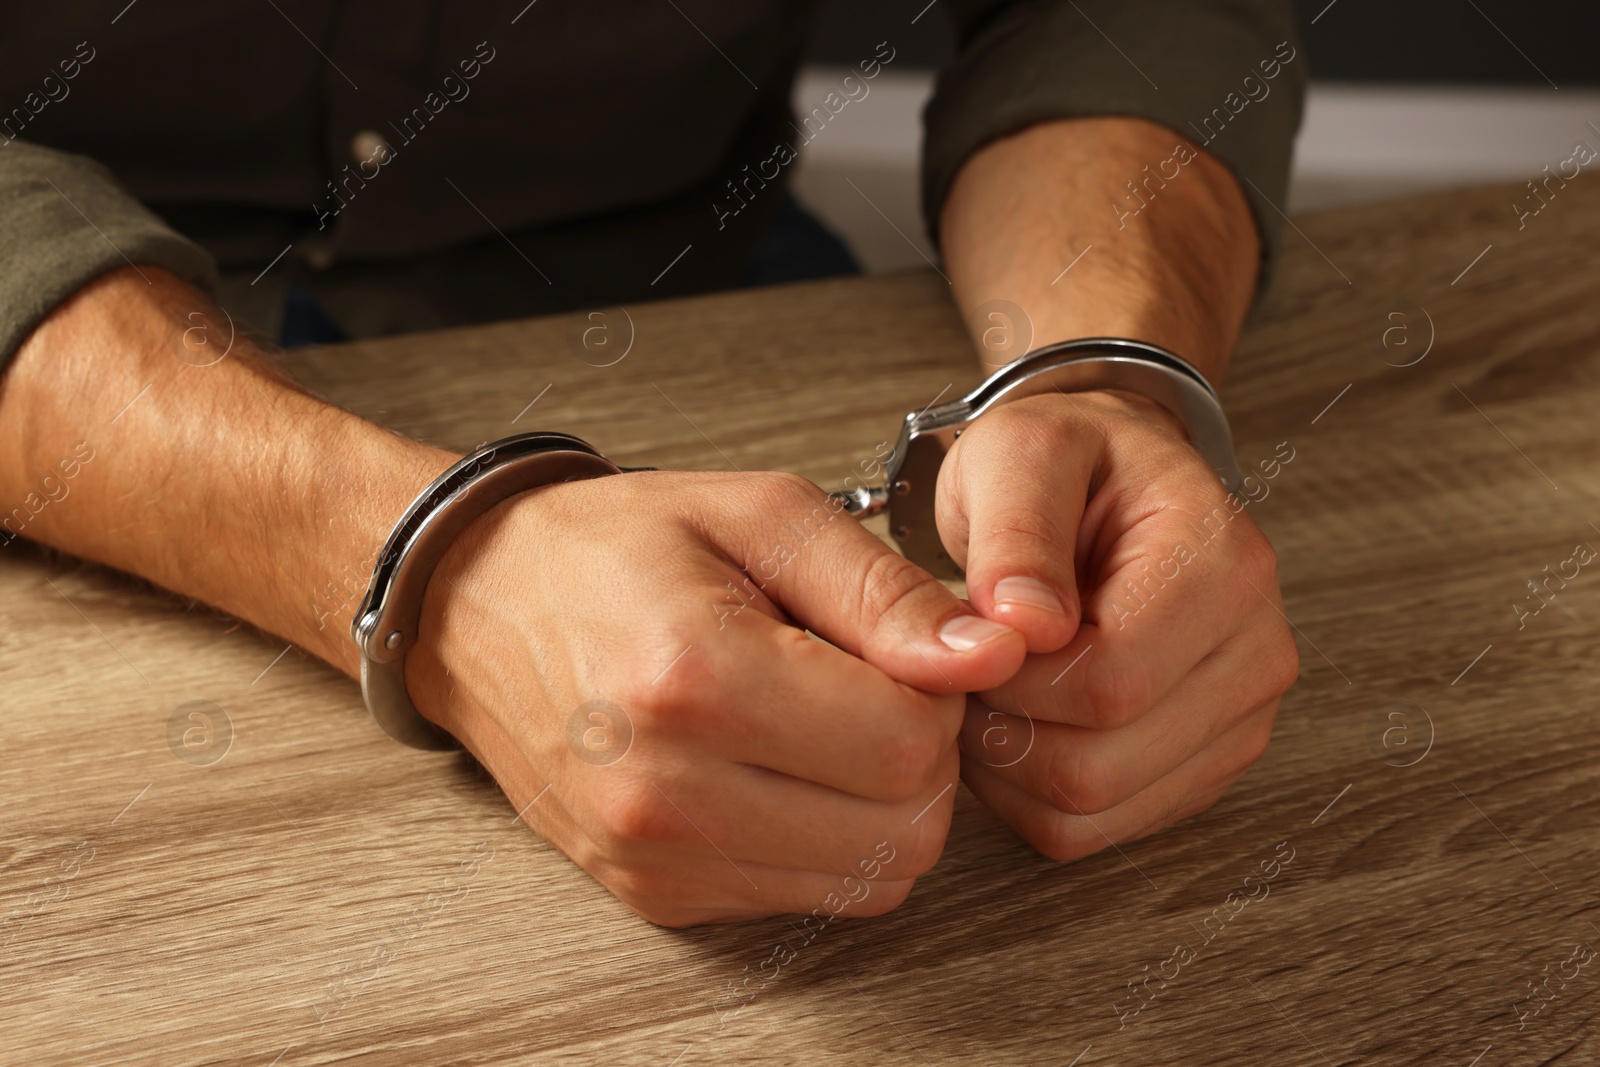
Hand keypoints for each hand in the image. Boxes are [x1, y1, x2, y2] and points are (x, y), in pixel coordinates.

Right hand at [405, 469, 1027, 925]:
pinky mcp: (657, 894)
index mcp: (694, 678)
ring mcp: (656, 858)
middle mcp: (666, 791)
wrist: (478, 607)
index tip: (896, 646)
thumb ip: (885, 591)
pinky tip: (780, 765)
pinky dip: (830, 838)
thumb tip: (991, 655)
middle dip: (921, 751)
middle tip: (863, 682)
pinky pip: (812, 896)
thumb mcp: (760, 517)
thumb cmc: (612, 549)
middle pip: (908, 825)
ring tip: (820, 720)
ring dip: (882, 802)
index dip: (939, 689)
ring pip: (875, 877)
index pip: (911, 741)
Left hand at [934, 390, 1298, 859]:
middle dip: (1001, 725)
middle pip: (1098, 764)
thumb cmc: (1067, 461)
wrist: (1109, 480)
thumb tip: (1024, 629)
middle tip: (963, 663)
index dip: (1008, 679)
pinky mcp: (1203, 767)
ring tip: (986, 685)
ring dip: (1007, 765)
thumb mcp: (1022, 453)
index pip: (1107, 683)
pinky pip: (1095, 830)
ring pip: (1092, 811)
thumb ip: (1018, 534)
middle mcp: (1256, 653)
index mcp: (1225, 567)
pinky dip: (1029, 793)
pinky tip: (1016, 718)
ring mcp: (1239, 721)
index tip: (964, 633)